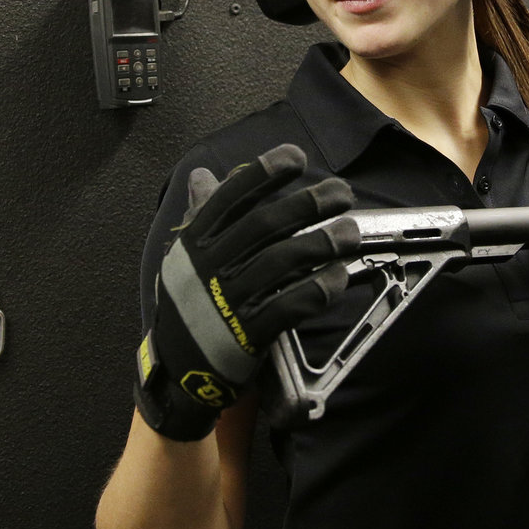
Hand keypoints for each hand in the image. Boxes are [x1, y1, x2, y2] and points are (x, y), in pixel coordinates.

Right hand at [135, 145, 357, 439]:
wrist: (178, 371)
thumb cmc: (190, 305)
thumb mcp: (185, 259)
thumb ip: (199, 216)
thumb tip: (201, 175)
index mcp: (194, 242)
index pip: (230, 198)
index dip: (264, 173)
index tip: (296, 157)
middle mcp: (208, 266)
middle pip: (263, 224)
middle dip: (307, 203)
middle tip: (341, 192)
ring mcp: (226, 301)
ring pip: (280, 262)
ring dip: (321, 243)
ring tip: (351, 232)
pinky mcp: (246, 334)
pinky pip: (287, 306)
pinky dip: (316, 289)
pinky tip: (338, 277)